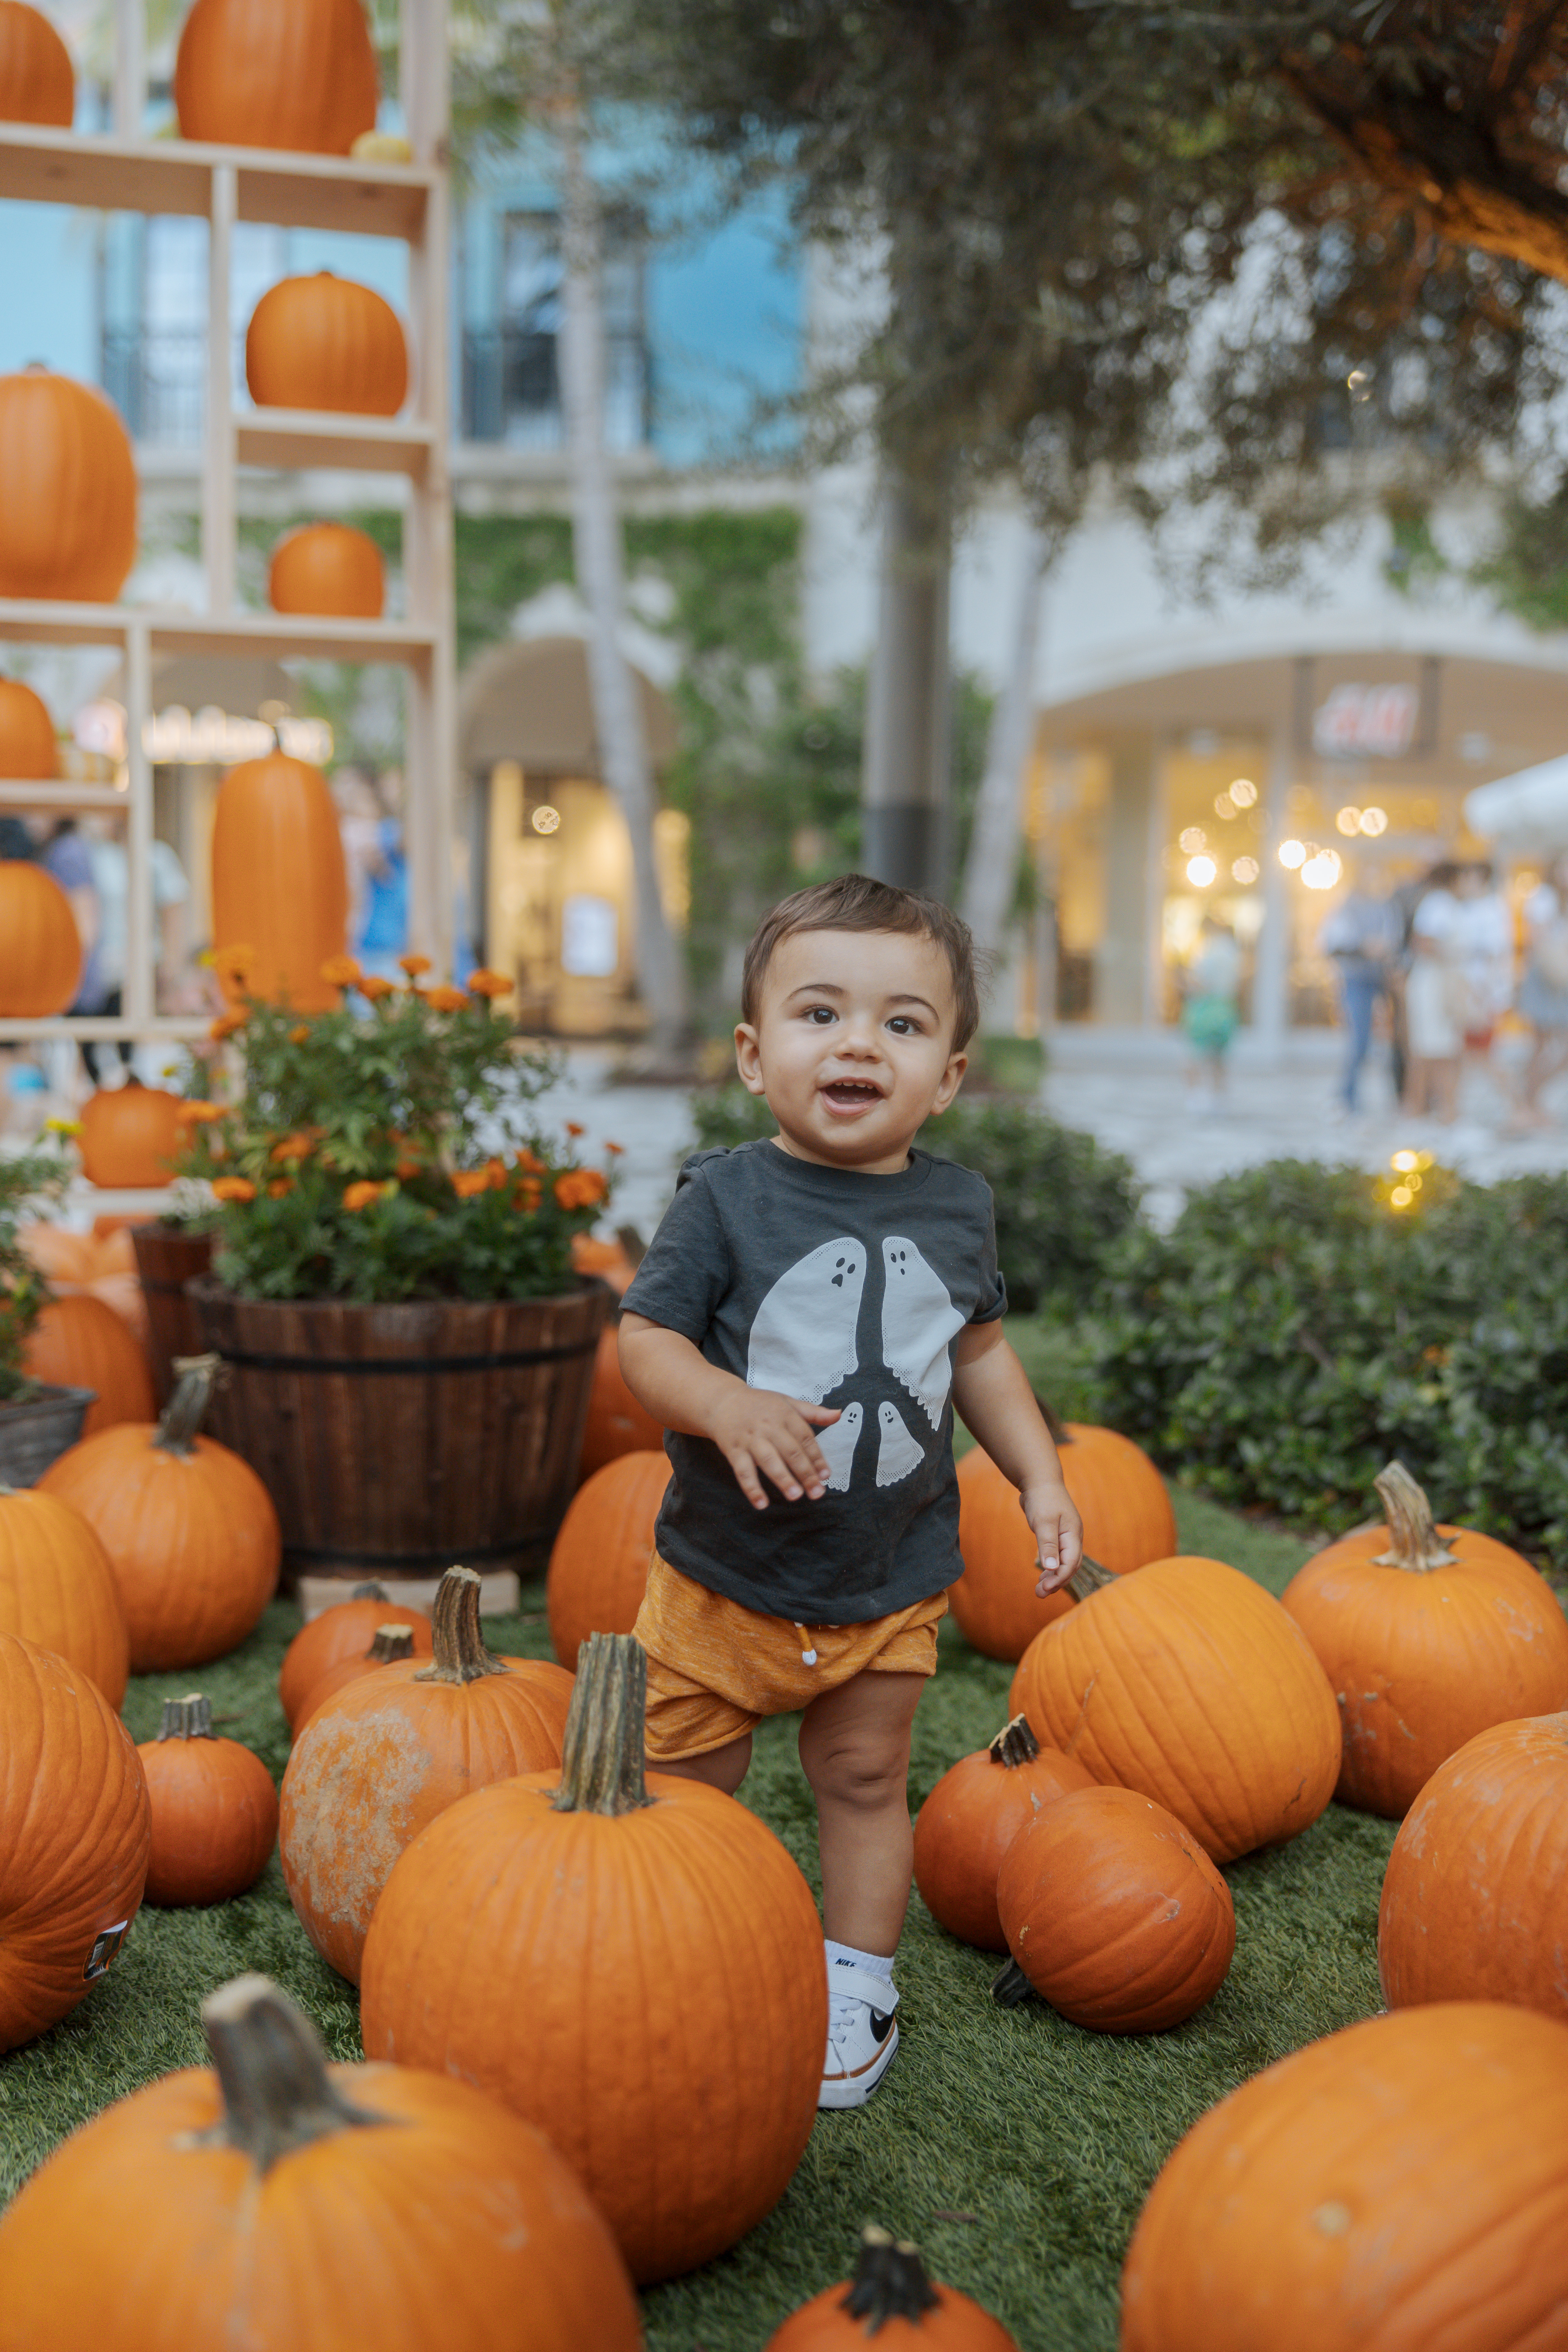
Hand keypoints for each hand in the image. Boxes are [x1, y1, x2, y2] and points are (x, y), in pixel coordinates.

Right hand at [707, 1384, 841, 1509]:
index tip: (826, 1475)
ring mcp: (750, 1439)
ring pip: (768, 1461)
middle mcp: (769, 1427)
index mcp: (785, 1415)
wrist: (723, 1401)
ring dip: (783, 1479)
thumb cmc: (760, 1404)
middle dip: (805, 1473)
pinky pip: (743, 1471)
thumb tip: (838, 1415)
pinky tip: (761, 1503)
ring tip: (795, 1496)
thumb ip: (813, 1412)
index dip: (817, 1457)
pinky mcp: (734, 1450)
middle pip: (791, 1451)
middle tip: (817, 1492)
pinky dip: (751, 1488)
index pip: (806, 1438)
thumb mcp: (788, 1402)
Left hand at [1022, 1480, 1082, 1594]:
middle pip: (1069, 1566)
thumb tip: (1052, 1568)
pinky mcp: (1056, 1536)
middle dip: (1056, 1582)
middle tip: (1040, 1594)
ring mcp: (1065, 1537)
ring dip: (1053, 1577)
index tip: (1045, 1588)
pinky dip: (1050, 1567)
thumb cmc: (1043, 1498)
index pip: (1071, 1562)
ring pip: (1063, 1563)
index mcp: (1073, 1534)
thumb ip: (1048, 1544)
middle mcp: (1072, 1538)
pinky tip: (1043, 1575)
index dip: (1059, 1577)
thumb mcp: (1044, 1521)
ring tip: (1039, 1591)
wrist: (1039, 1481)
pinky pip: (1057, 1557)